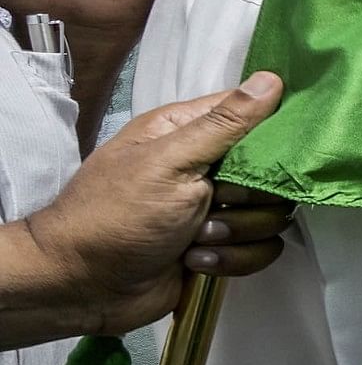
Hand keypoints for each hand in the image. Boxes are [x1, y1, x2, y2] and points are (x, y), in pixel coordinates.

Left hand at [4, 73, 293, 338]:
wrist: (83, 287)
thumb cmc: (116, 216)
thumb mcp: (168, 162)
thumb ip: (224, 124)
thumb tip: (271, 77)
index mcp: (188, 133)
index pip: (254, 114)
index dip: (273, 130)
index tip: (274, 151)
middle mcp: (206, 168)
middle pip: (272, 171)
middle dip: (250, 196)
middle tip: (217, 201)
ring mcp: (216, 210)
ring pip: (272, 214)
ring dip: (236, 232)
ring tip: (197, 240)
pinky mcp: (222, 248)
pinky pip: (261, 249)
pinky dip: (232, 259)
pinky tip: (196, 261)